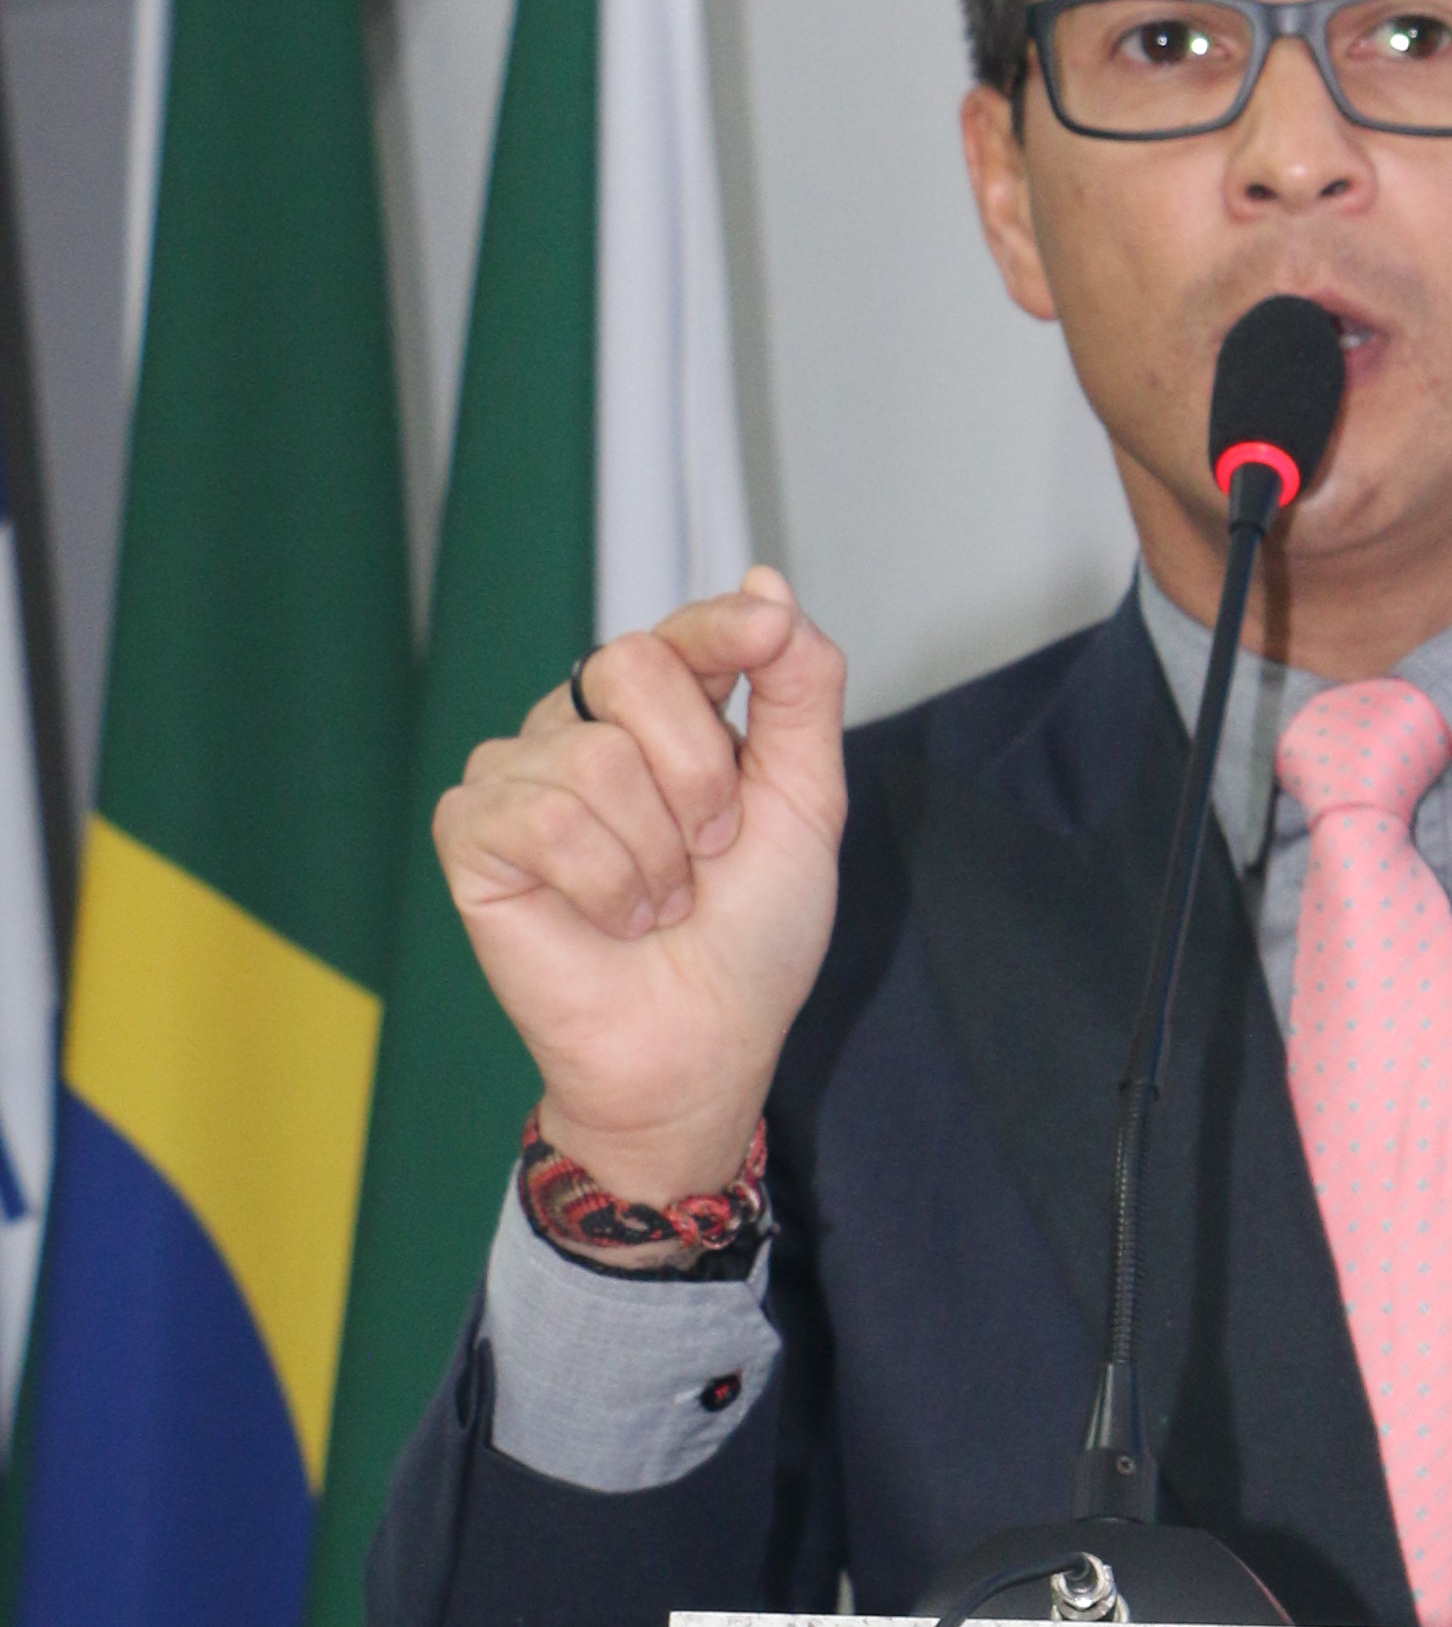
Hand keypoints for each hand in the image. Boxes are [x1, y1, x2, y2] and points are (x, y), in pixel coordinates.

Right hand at [434, 572, 848, 1205]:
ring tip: (659, 906)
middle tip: (709, 853)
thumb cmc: (751, 936)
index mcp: (661, 715)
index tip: (763, 633)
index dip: (720, 629)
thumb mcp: (805, 803)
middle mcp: (581, 727)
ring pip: (594, 756)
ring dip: (655, 855)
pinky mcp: (470, 832)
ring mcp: (517, 773)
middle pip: (630, 667)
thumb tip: (765, 584)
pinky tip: (609, 921)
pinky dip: (602, 884)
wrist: (704, 1043)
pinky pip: (541, 817)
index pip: (680, 632)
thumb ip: (798, 691)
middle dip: (699, 773)